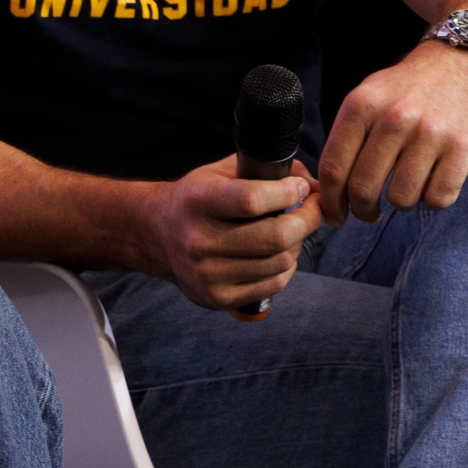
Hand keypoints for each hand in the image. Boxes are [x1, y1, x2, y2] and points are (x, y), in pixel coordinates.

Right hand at [138, 158, 319, 310]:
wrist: (154, 236)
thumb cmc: (195, 200)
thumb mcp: (217, 173)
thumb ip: (262, 169)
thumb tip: (311, 183)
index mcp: (197, 202)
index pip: (252, 200)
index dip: (287, 192)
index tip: (300, 187)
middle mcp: (199, 240)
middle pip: (275, 236)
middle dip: (307, 219)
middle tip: (313, 208)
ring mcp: (208, 274)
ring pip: (281, 261)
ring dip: (297, 243)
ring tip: (290, 231)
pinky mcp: (218, 297)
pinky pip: (274, 284)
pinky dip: (285, 267)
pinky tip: (277, 254)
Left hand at [317, 42, 467, 225]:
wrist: (464, 60)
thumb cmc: (410, 87)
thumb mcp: (369, 96)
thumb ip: (349, 136)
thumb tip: (328, 188)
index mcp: (361, 105)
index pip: (334, 167)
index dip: (330, 201)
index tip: (334, 215)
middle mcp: (394, 118)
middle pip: (363, 188)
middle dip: (362, 210)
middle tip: (368, 213)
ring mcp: (430, 133)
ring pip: (401, 198)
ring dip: (400, 203)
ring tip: (405, 189)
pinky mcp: (464, 146)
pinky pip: (439, 197)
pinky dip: (432, 200)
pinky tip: (431, 184)